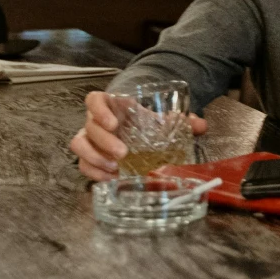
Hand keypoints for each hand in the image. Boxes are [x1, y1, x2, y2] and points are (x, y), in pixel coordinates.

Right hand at [70, 89, 207, 181]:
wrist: (134, 130)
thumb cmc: (143, 122)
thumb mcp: (157, 118)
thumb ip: (178, 120)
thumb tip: (201, 125)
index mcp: (110, 106)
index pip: (94, 100)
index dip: (99, 110)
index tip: (114, 123)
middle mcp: (95, 121)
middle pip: (88, 127)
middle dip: (103, 141)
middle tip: (122, 153)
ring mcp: (90, 139)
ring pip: (79, 145)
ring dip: (94, 157)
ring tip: (114, 168)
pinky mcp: (89, 157)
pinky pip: (83, 164)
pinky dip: (94, 172)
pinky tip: (110, 178)